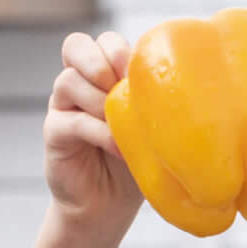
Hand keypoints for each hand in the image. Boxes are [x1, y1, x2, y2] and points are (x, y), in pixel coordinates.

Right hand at [44, 30, 144, 230]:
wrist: (109, 206)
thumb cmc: (136, 162)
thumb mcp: (152, 128)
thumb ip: (156, 103)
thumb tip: (193, 86)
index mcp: (104, 75)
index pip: (104, 41)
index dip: (119, 50)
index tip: (141, 76)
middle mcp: (79, 84)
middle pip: (77, 46)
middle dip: (101, 61)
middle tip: (121, 88)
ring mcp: (63, 106)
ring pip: (70, 80)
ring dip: (101, 100)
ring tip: (123, 126)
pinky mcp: (54, 133)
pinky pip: (72, 120)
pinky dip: (100, 131)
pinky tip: (119, 148)